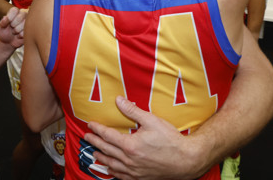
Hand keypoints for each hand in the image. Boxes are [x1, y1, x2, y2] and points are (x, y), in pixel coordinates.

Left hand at [0, 7, 25, 48]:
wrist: (8, 42)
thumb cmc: (4, 32)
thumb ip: (1, 22)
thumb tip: (5, 17)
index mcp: (14, 12)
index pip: (15, 10)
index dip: (10, 17)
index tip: (7, 22)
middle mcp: (22, 15)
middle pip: (21, 16)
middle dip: (14, 24)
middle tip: (11, 27)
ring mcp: (27, 22)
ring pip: (24, 24)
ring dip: (17, 30)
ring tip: (14, 32)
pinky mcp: (30, 29)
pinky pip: (26, 31)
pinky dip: (20, 35)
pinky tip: (18, 35)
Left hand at [84, 96, 204, 179]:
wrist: (186, 160)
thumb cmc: (170, 139)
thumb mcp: (152, 121)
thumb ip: (133, 111)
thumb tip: (118, 100)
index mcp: (130, 145)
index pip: (108, 135)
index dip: (97, 129)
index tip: (90, 124)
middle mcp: (129, 160)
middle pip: (106, 149)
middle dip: (94, 142)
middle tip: (86, 137)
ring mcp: (134, 171)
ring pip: (111, 164)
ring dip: (101, 157)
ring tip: (94, 153)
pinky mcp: (140, 178)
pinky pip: (121, 176)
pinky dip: (113, 172)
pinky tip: (110, 169)